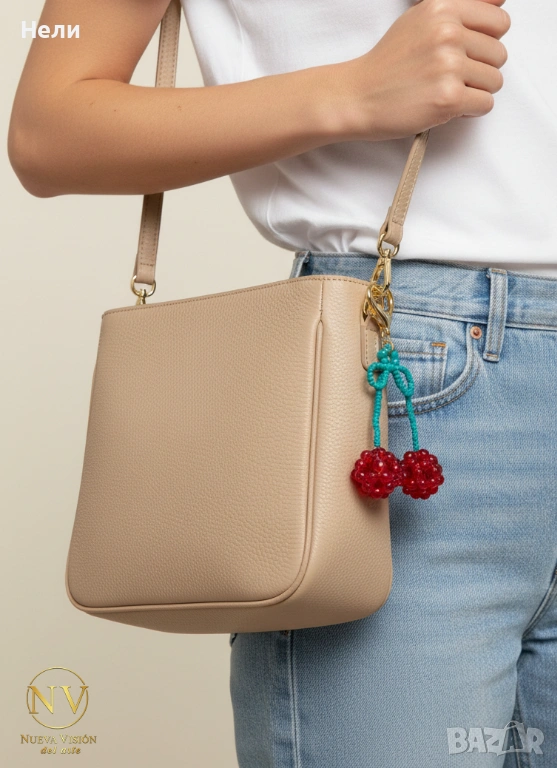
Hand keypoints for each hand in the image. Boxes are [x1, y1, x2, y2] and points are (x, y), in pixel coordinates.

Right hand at [340, 0, 510, 140]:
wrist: (358, 97)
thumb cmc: (387, 65)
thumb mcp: (420, 20)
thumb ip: (460, 9)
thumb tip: (500, 1)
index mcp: (443, 9)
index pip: (499, 23)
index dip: (486, 43)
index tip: (467, 53)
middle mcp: (448, 33)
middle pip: (499, 55)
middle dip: (480, 70)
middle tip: (450, 78)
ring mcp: (449, 66)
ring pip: (494, 81)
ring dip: (475, 92)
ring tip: (446, 92)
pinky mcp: (449, 98)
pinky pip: (485, 105)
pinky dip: (469, 111)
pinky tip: (446, 106)